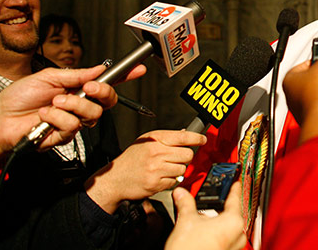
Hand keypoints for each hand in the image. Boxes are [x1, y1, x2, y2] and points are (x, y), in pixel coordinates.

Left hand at [0, 65, 117, 175]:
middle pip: (108, 101)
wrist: (0, 119)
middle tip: (88, 87)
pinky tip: (45, 116)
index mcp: (77, 87)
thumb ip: (77, 74)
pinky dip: (57, 118)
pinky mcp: (65, 135)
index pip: (106, 82)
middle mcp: (79, 104)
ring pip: (93, 113)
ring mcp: (73, 120)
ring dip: (72, 105)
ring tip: (54, 102)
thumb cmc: (19, 96)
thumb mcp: (49, 77)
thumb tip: (99, 69)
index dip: (124, 76)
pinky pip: (73, 125)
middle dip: (101, 92)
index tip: (138, 69)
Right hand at [84, 129, 206, 213]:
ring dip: (177, 170)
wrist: (114, 180)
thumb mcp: (145, 141)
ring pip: (183, 169)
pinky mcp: (156, 183)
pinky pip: (174, 182)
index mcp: (155, 139)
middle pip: (188, 154)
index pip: (183, 136)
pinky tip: (159, 177)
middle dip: (185, 157)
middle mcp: (156, 152)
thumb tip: (185, 134)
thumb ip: (165, 138)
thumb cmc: (130, 160)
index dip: (197, 138)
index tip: (203, 140)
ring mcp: (156, 169)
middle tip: (176, 159)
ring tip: (164, 169)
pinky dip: (170, 181)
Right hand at [166, 183, 245, 249]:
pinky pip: (225, 238)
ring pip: (229, 227)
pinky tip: (205, 231)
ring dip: (218, 220)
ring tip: (205, 215)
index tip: (235, 180)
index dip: (233, 186)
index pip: (236, 197)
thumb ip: (186, 203)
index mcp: (234, 222)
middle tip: (214, 197)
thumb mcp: (186, 220)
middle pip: (232, 213)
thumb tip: (181, 193)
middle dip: (221, 205)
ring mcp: (233, 247)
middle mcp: (237, 235)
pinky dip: (216, 232)